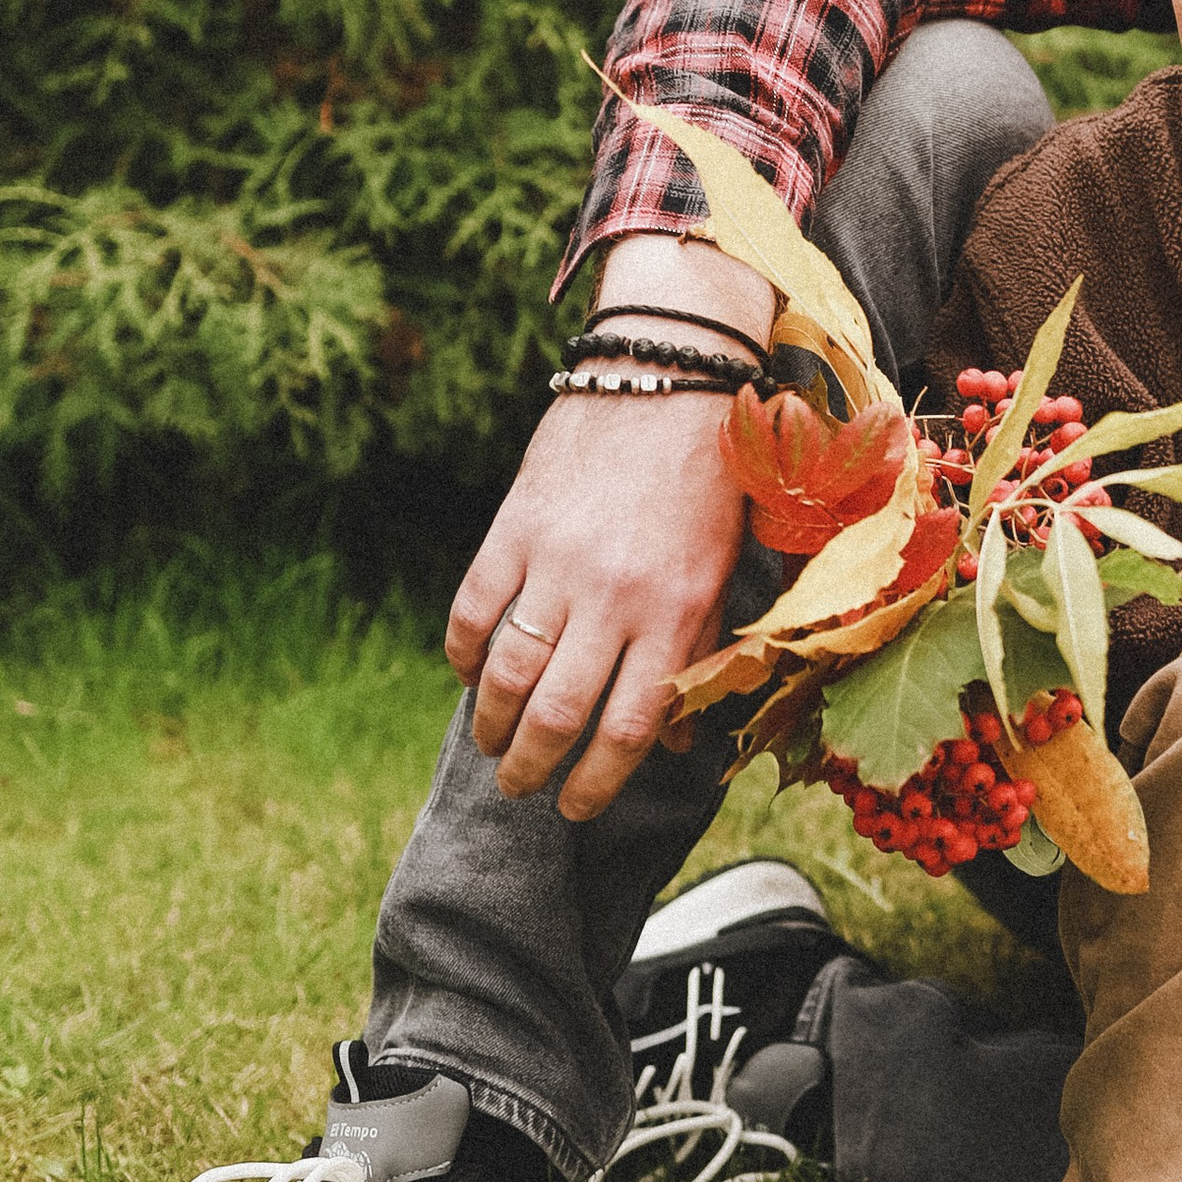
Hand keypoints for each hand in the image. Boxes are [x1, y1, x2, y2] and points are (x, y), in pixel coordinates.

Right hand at [443, 236, 767, 820]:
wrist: (668, 372)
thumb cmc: (709, 474)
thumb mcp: (720, 565)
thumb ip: (695, 650)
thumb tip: (671, 739)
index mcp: (675, 612)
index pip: (627, 731)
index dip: (598, 785)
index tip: (579, 809)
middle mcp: (613, 598)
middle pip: (558, 717)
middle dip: (532, 769)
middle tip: (521, 790)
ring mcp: (556, 563)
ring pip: (507, 674)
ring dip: (490, 724)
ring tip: (490, 745)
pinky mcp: (514, 528)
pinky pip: (472, 610)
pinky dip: (461, 653)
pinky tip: (465, 673)